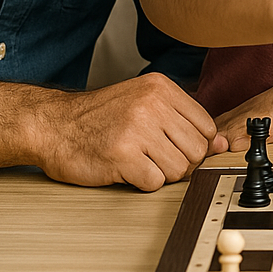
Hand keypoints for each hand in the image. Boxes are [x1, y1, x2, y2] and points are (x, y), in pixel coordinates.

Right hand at [28, 72, 226, 190]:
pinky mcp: (122, 156)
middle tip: (155, 160)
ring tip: (138, 162)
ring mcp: (137, 129)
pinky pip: (154, 183)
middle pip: (197, 150)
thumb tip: (221, 145)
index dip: (195, 145)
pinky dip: (142, 184)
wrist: (52, 126)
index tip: (175, 148)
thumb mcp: (143, 106)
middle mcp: (152, 104)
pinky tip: (125, 170)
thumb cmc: (98, 119)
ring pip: (179, 169)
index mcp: (161, 88)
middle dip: (180, 163)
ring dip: (160, 174)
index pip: (206, 127)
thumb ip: (183, 122)